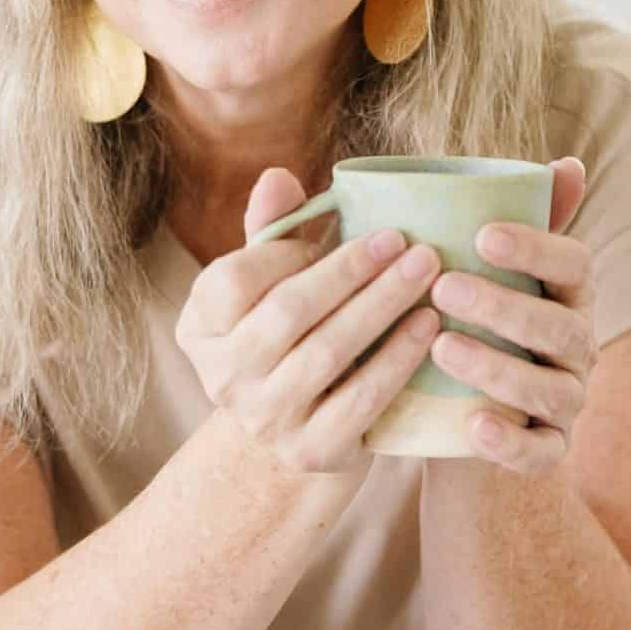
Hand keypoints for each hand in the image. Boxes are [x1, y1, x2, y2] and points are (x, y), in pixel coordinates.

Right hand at [174, 166, 444, 480]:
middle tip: (406, 241)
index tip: (348, 226)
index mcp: (200, 326)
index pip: (233, 279)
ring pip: (329, 352)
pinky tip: (429, 326)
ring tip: (426, 273)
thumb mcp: (271, 283)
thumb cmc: (291, 334)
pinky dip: (399, 358)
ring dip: (383, 305)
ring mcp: (265, 419)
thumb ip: (273, 230)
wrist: (299, 429)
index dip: (288, 250)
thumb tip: (278, 177)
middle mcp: (222, 376)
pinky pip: (362, 399)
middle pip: (288, 312)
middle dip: (351, 270)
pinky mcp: (311, 452)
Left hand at [426, 157, 596, 474]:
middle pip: (561, 327)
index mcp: (570, 296)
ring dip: (498, 368)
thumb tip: (569, 163)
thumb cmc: (472, 325)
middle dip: (505, 306)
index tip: (481, 233)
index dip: (537, 247)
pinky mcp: (546, 453)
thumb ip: (514, 221)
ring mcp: (567, 403)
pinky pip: (540, 454)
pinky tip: (473, 426)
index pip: (576, 264)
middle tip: (442, 288)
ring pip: (551, 390)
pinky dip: (510, 442)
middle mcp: (579, 348)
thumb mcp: (489, 274)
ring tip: (441, 347)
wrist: (459, 422)